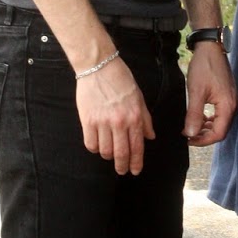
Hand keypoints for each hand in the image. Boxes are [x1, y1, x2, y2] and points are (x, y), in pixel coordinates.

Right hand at [76, 55, 154, 175]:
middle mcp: (119, 122)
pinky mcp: (87, 120)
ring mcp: (102, 122)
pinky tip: (97, 145)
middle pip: (120, 153)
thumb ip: (145, 119)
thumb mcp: (139, 98)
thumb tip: (150, 137)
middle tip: (122, 171)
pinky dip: (94, 148)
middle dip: (122, 166)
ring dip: (108, 156)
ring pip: (105, 151)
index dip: (136, 162)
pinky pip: (90, 143)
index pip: (137, 147)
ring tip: (109, 153)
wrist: (99, 66)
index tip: (135, 171)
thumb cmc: (121, 80)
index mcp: (134, 117)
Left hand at [184, 41, 237, 145]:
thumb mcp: (196, 91)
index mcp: (227, 106)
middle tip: (188, 135)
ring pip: (221, 123)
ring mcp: (231, 100)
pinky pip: (221, 114)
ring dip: (207, 128)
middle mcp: (233, 105)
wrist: (210, 47)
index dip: (203, 141)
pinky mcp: (228, 95)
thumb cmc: (204, 67)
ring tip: (192, 127)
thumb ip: (194, 115)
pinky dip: (210, 119)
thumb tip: (191, 134)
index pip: (219, 133)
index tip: (189, 140)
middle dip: (205, 135)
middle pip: (221, 130)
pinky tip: (200, 117)